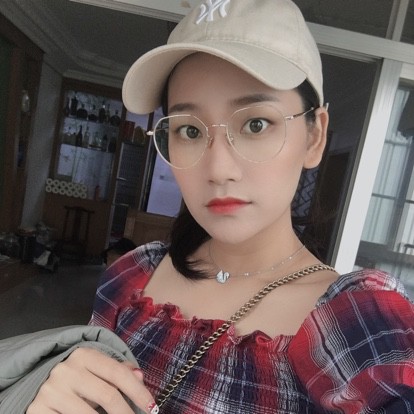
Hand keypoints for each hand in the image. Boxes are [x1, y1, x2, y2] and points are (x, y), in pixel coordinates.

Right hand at [27, 347, 158, 413]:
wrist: (35, 382)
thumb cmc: (75, 376)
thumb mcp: (95, 367)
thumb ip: (118, 370)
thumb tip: (140, 376)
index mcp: (84, 355)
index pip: (118, 373)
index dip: (138, 392)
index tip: (152, 407)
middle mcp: (67, 370)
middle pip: (107, 396)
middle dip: (127, 413)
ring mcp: (51, 391)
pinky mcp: (37, 410)